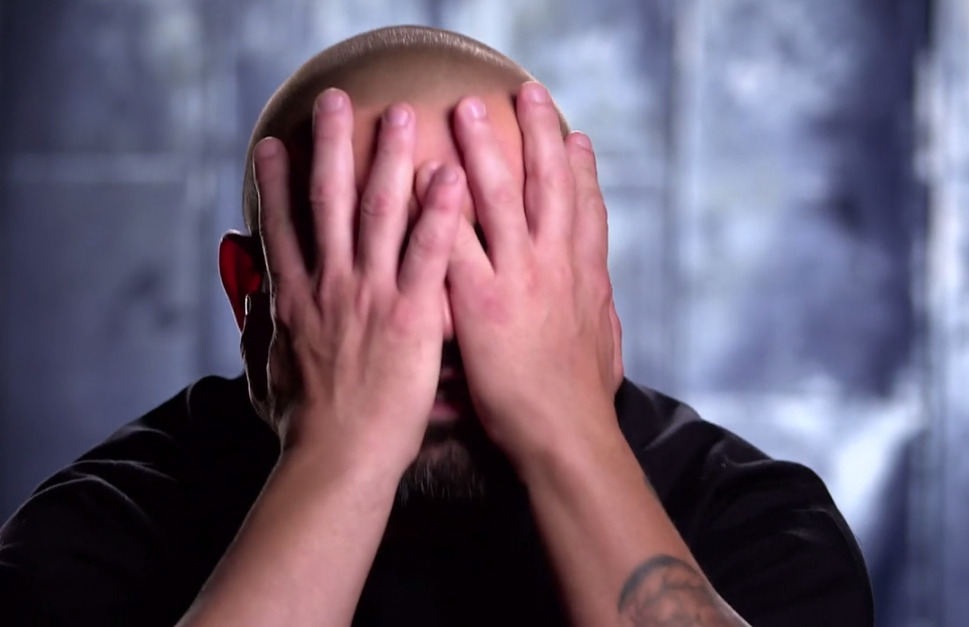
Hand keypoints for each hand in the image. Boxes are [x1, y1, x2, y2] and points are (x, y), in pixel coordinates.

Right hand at [253, 89, 464, 468]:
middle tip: (334, 99)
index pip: (281, 227)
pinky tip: (451, 176)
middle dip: (329, 145)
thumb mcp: (270, 376)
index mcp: (295, 300)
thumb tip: (256, 318)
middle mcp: (328, 286)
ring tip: (400, 114)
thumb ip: (264, 339)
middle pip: (326, 201)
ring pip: (377, 212)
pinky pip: (428, 254)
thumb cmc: (308, 429)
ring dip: (387, 158)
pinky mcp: (410, 316)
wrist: (337, 460)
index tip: (271, 143)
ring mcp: (369, 296)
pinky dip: (438, 213)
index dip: (274, 182)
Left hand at [443, 82, 623, 464]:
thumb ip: (600, 317)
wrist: (564, 437)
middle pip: (550, 185)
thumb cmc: (581, 402)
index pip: (587, 210)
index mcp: (585, 278)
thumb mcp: (604, 350)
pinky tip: (423, 174)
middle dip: (539, 134)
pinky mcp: (481, 302)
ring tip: (466, 108)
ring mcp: (519, 279)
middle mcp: (555, 267)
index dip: (582, 170)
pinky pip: (454, 243)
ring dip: (486, 147)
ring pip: (502, 198)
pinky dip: (440, 205)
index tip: (575, 136)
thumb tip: (605, 303)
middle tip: (527, 93)